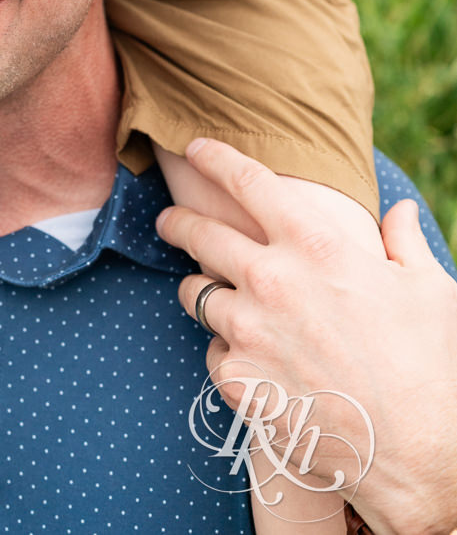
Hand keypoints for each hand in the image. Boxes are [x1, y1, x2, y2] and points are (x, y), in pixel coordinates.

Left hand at [156, 139, 456, 534]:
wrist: (420, 453)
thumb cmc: (431, 366)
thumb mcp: (429, 289)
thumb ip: (403, 242)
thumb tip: (402, 211)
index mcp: (315, 245)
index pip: (247, 181)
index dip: (215, 158)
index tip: (195, 147)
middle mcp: (271, 280)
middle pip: (200, 234)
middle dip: (178, 221)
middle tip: (169, 220)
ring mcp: (249, 331)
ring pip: (196, 294)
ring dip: (200, 291)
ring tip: (209, 295)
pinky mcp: (238, 380)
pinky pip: (213, 353)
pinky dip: (227, 352)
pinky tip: (249, 360)